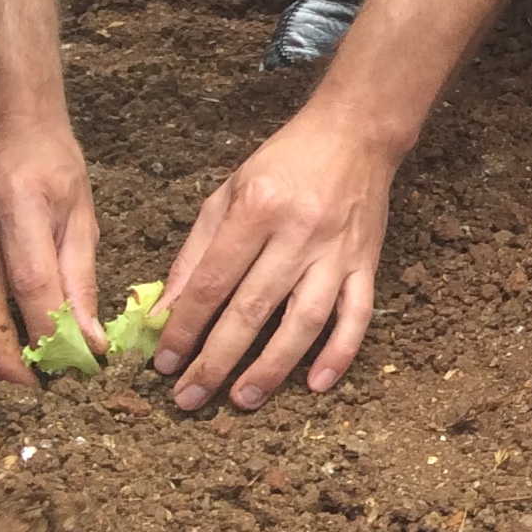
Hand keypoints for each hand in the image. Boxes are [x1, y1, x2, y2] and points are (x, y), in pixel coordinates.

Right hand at [0, 108, 99, 384]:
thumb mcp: (82, 216)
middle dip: (7, 357)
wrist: (9, 130)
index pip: (32, 281)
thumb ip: (83, 279)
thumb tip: (90, 341)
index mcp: (21, 204)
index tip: (74, 364)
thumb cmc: (54, 172)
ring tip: (5, 374)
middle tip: (33, 386)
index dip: (50, 330)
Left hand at [152, 104, 397, 410]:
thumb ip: (196, 250)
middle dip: (216, 360)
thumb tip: (165, 310)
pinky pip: (358, 313)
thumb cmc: (284, 161)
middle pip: (252, 309)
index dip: (183, 327)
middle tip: (188, 398)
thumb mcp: (229, 192)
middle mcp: (298, 232)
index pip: (212, 282)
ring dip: (273, 366)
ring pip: (304, 320)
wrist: (357, 133)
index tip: (163, 362)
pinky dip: (342, 351)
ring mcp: (338, 250)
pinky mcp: (367, 261)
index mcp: (257, 208)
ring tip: (243, 399)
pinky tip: (319, 383)